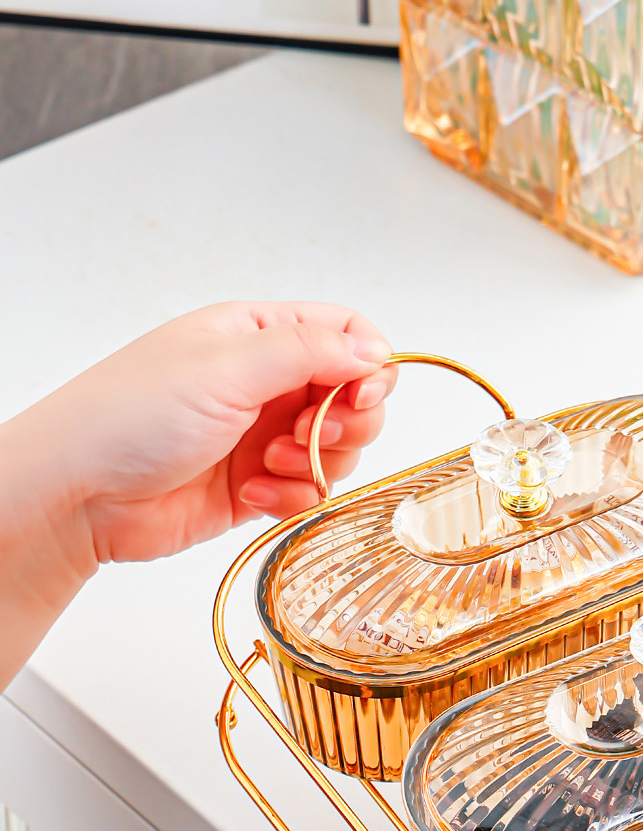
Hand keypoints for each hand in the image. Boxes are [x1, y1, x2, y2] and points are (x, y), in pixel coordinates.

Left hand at [0, 301, 396, 685]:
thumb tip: (373, 347)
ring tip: (266, 465)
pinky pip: (307, 492)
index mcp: (257, 335)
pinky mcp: (257, 485)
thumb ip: (309, 351)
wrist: (81, 492)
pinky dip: (290, 497)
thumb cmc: (131, 416)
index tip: (360, 395)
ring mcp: (262, 435)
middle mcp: (266, 382)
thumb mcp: (226, 367)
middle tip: (307, 435)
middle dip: (345, 423)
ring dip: (314, 464)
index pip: (346, 333)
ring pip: (338, 450)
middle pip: (354, 397)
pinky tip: (250, 494)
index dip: (369, 366)